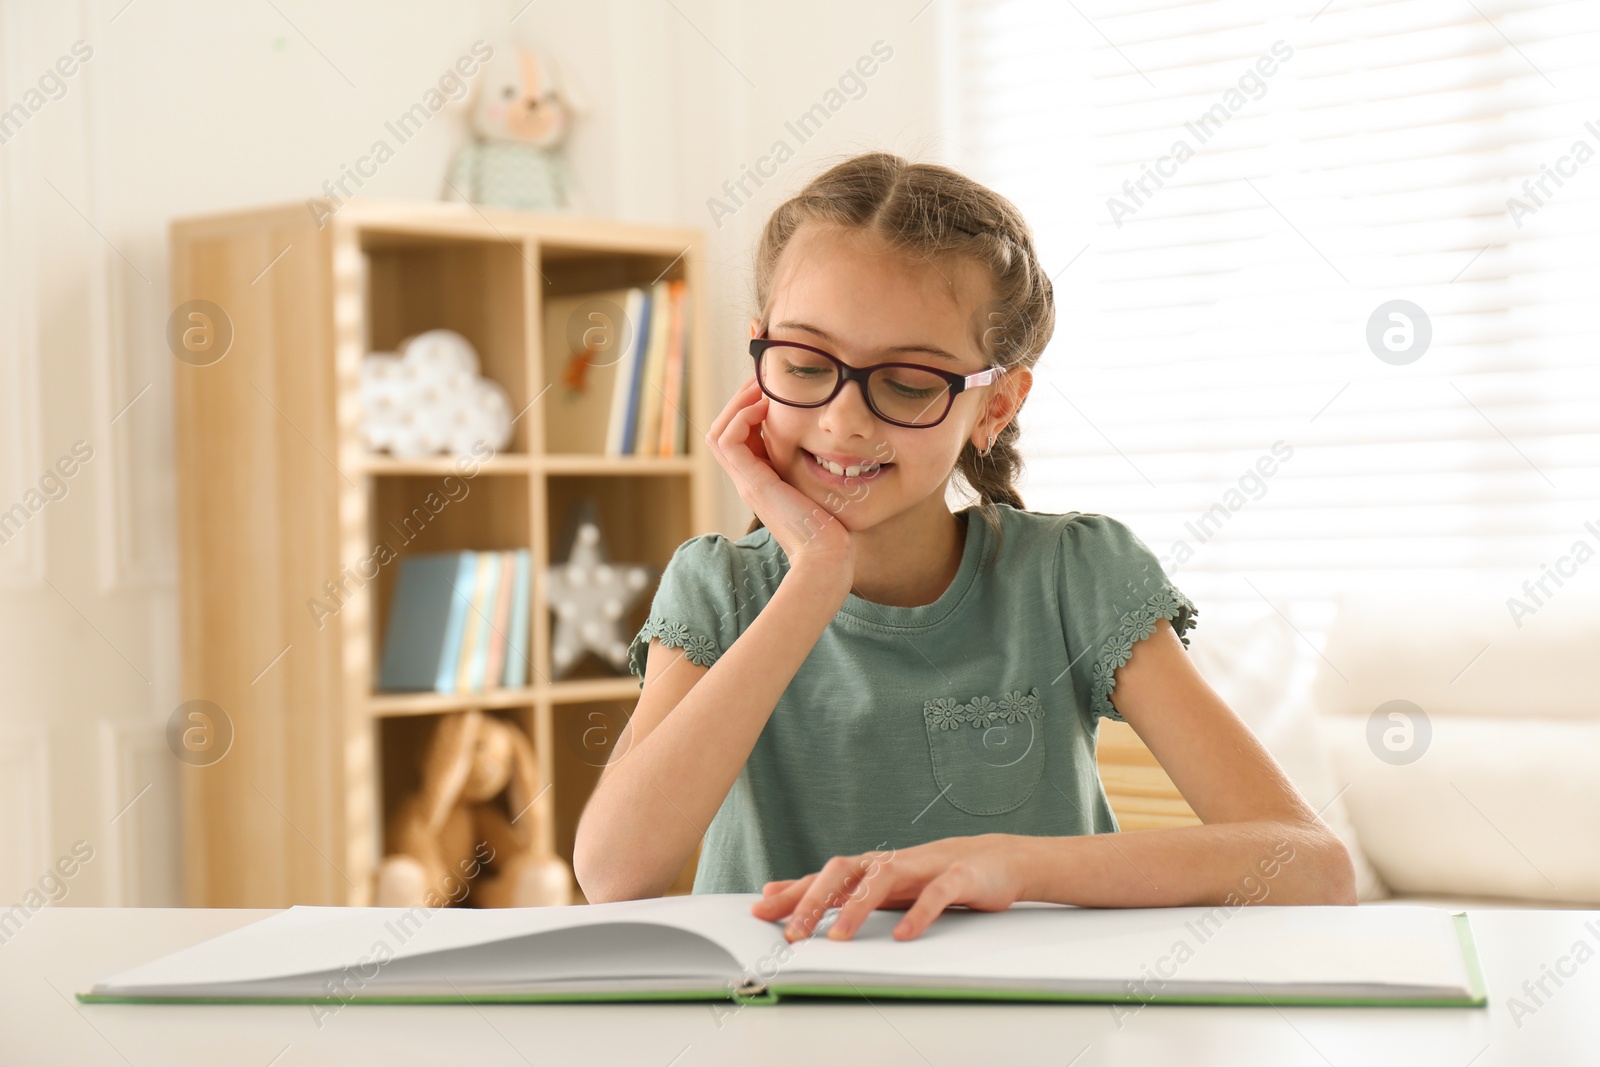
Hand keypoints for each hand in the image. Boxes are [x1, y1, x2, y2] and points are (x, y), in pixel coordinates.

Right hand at [704, 375, 853, 578]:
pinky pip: (726, 440)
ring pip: (718, 431)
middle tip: (764, 379)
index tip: (772, 388)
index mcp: (761, 479)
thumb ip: (817, 466)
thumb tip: (834, 441)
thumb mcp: (822, 486)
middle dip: (741, 399)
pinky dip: (741, 417)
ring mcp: (747, 481)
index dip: (749, 408)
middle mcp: (748, 479)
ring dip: (738, 403)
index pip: (739, 435)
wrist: (827, 555)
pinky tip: (766, 408)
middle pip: (723, 429)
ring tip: (762, 388)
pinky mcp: (752, 482)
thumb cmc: (832, 527)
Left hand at [749, 834, 1026, 941]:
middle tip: (793, 932)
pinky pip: (935, 894)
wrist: (996, 859)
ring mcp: (923, 866)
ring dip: (857, 908)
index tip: (760, 910)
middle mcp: (891, 863)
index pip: (824, 877)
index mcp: (872, 868)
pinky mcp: (957, 876)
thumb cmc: (932, 875)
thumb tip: (784, 894)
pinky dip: (918, 914)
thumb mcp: (881, 886)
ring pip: (883, 879)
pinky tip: (903, 935)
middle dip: (814, 900)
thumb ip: (837, 892)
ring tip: (839, 938)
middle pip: (843, 871)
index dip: (792, 893)